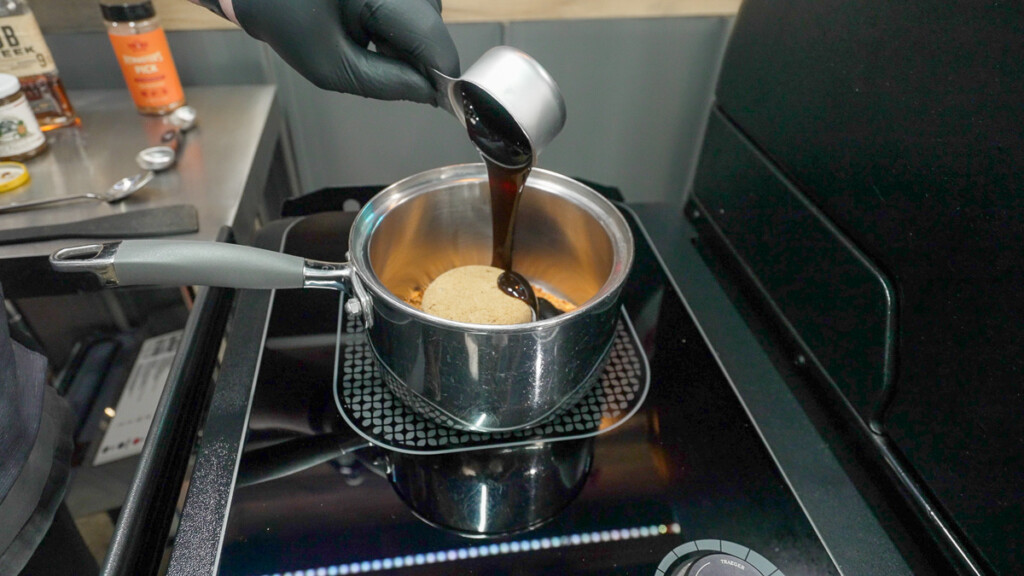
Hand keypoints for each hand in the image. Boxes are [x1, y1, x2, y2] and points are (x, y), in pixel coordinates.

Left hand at [230, 0, 459, 103]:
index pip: (432, 38)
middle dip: (420, 55)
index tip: (442, 98)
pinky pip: (415, 5)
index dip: (441, 73)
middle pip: (434, 24)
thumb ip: (388, 84)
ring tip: (368, 41)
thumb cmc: (288, 19)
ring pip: (428, 13)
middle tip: (382, 65)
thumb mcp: (333, 68)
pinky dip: (400, 24)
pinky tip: (371, 27)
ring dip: (409, 39)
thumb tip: (430, 93)